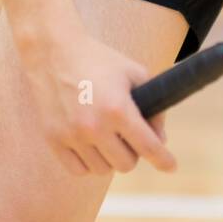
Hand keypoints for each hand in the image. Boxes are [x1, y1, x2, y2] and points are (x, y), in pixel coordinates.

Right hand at [18, 25, 177, 175]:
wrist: (52, 51)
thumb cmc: (97, 60)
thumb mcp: (134, 73)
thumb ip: (153, 106)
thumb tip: (161, 139)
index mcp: (117, 108)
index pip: (148, 146)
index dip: (163, 160)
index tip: (170, 166)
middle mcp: (94, 126)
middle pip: (126, 164)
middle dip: (133, 152)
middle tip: (127, 136)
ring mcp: (72, 135)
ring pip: (102, 170)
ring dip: (109, 158)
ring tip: (107, 138)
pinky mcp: (53, 139)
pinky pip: (78, 170)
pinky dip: (88, 163)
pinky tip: (90, 146)